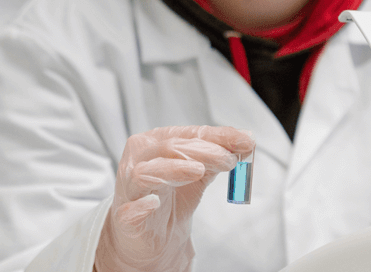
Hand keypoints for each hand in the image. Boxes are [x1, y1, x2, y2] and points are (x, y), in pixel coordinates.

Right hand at [95, 126, 253, 271]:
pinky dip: (141, 205)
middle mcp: (139, 159)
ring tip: (198, 170)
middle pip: (169, 148)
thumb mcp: (199, 174)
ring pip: (145, 173)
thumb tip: (246, 141)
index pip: (188, 133)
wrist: (150, 236)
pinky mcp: (125, 218)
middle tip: (229, 159)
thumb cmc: (172, 197)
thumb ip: (218, 157)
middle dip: (203, 151)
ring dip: (172, 170)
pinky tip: (153, 203)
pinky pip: (129, 210)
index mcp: (157, 142)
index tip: (245, 140)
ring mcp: (130, 188)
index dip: (217, 135)